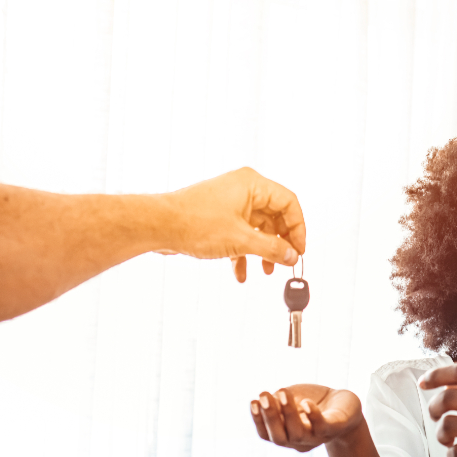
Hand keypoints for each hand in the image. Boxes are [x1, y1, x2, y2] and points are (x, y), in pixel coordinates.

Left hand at [162, 167, 305, 280]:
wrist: (158, 226)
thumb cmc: (193, 222)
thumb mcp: (241, 240)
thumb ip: (271, 249)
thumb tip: (291, 256)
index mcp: (252, 184)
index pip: (289, 203)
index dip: (298, 228)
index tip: (298, 250)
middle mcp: (243, 190)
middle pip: (275, 217)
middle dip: (279, 243)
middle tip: (284, 262)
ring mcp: (231, 203)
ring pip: (258, 228)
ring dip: (262, 251)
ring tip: (265, 271)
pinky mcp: (219, 217)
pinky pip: (241, 234)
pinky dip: (244, 252)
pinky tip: (240, 272)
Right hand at [252, 384, 362, 451]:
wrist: (345, 405)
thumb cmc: (314, 401)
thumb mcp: (293, 398)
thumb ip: (279, 400)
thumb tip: (267, 399)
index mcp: (286, 434)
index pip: (267, 434)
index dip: (258, 420)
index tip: (253, 401)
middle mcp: (300, 440)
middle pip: (279, 438)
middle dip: (270, 417)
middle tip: (264, 395)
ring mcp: (317, 437)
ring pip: (297, 433)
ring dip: (288, 413)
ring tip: (283, 393)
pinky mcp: (334, 428)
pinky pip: (322, 427)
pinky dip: (313, 416)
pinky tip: (306, 403)